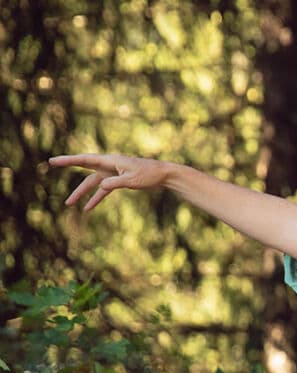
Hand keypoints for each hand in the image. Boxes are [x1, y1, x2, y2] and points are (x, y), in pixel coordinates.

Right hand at [50, 154, 173, 210]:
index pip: (85, 159)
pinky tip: (88, 208)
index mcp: (111, 160)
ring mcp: (114, 173)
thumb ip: (116, 183)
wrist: (164, 175)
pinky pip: (104, 190)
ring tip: (69, 204)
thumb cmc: (150, 175)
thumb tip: (101, 187)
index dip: (68, 160)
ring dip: (82, 193)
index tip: (54, 160)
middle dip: (69, 166)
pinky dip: (96, 198)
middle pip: (85, 168)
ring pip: (93, 183)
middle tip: (51, 163)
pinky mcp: (119, 180)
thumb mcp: (132, 180)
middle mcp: (110, 165)